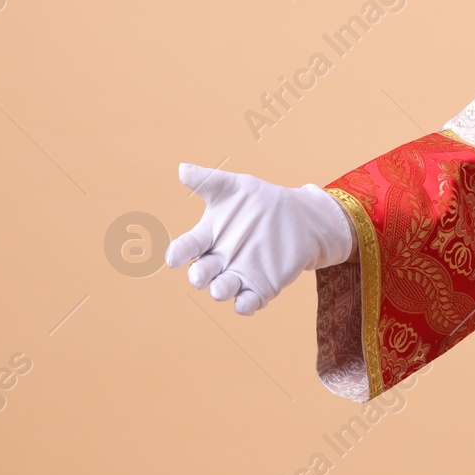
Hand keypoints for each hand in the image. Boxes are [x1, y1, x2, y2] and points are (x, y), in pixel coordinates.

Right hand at [166, 163, 353, 314]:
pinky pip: (248, 301)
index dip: (179, 253)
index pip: (187, 247)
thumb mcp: (238, 187)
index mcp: (208, 237)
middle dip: (199, 275)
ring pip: (223, 289)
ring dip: (220, 290)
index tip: (174, 257)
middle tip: (199, 274)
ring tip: (221, 289)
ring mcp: (238, 275)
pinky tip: (246, 304)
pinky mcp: (260, 287)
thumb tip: (182, 169)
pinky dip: (246, 305)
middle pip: (202, 272)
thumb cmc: (261, 202)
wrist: (299, 218)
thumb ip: (209, 181)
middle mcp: (218, 260)